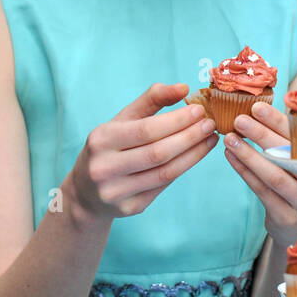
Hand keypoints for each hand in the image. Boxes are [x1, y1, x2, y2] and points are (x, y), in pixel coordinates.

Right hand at [68, 82, 217, 222]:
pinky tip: (195, 155)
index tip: (200, 111)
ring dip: (193, 155)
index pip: (146, 130)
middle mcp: (104, 167)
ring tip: (210, 139)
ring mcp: (116, 191)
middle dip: (189, 137)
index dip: (176, 120)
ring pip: (164, 173)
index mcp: (101, 139)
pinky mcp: (129, 208)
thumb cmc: (111, 146)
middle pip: (158, 153)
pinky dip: (182, 169)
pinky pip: (163, 186)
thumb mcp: (123, 119)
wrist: (87, 190)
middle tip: (210, 125)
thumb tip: (184, 88)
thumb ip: (151, 100)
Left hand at [222, 102, 296, 239]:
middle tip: (239, 119)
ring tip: (229, 138)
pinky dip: (245, 172)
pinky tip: (231, 157)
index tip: (257, 107)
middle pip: (289, 155)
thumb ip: (292, 145)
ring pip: (274, 175)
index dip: (278, 122)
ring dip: (249, 155)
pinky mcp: (286, 217)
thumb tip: (259, 112)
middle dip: (262, 135)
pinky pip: (262, 190)